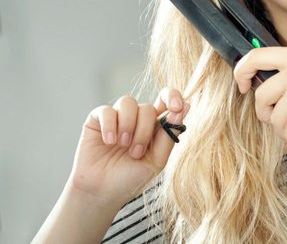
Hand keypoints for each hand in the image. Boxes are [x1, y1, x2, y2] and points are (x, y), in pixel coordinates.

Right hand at [68, 88, 189, 206]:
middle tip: (136, 153)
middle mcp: (138, 118)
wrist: (101, 193)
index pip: (168, 99)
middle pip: (147, 107)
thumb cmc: (130, 179)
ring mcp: (118, 117)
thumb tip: (186, 107)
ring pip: (128, 102)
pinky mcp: (97, 119)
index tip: (177, 107)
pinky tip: (108, 141)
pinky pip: (106, 110)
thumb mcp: (156, 161)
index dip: (173, 96)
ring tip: (122, 146)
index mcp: (156, 126)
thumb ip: (169, 135)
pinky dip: (109, 126)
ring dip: (128, 125)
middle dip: (144, 130)